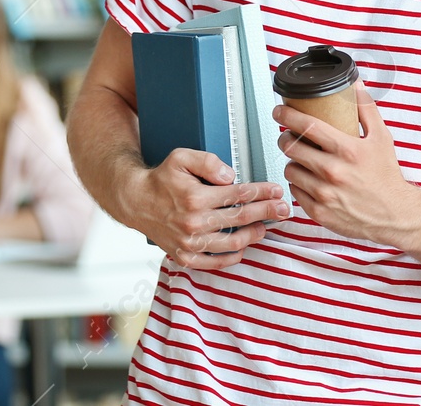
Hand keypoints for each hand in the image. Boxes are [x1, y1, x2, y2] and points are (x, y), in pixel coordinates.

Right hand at [118, 148, 289, 271]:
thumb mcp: (181, 157)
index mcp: (194, 197)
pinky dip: (233, 257)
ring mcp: (189, 243)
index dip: (262, 192)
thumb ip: (208, 161)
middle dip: (267, 212)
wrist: (136, 202)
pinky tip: (243, 247)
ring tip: (265, 227)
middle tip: (284, 209)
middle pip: (241, 219)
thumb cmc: (161, 180)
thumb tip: (230, 175)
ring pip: (233, 243)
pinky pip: (216, 262)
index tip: (276, 190)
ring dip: (254, 235)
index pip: (239, 195)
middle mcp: (193, 223)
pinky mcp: (185, 257)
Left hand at [275, 82, 418, 243]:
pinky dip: (298, 184)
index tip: (280, 111)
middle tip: (288, 136)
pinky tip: (308, 180)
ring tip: (302, 160)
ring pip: (290, 170)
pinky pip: (294, 191)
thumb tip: (355, 85)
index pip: (307, 126)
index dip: (287, 115)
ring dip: (293, 162)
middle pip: (291, 147)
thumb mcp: (381, 138)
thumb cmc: (386, 176)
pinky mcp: (319, 212)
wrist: (395, 214)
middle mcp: (333, 172)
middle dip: (285, 138)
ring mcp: (324, 194)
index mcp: (347, 150)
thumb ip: (366, 109)